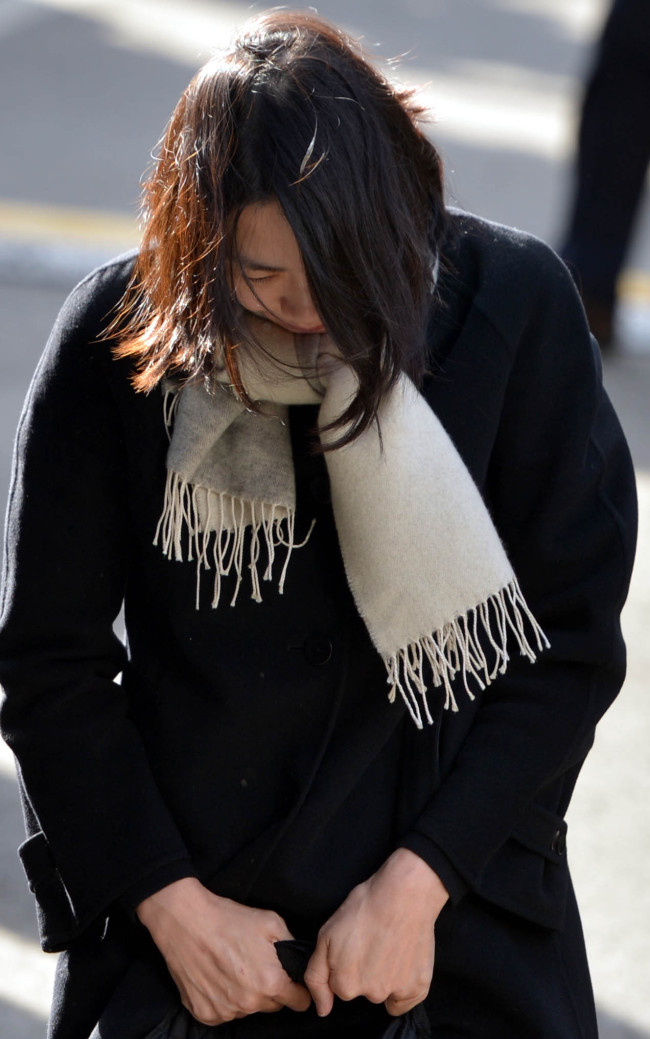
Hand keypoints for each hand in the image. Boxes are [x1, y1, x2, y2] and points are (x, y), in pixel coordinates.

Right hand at [136, 878, 310, 1025]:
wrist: (187, 921)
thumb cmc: (229, 919)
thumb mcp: (271, 922)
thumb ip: (291, 946)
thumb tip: (298, 963)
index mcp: (270, 982)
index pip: (299, 1002)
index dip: (298, 991)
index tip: (292, 983)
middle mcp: (249, 1003)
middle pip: (272, 1006)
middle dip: (270, 989)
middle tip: (256, 965)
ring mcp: (226, 1011)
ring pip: (248, 1009)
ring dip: (246, 995)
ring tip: (233, 967)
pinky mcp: (205, 1014)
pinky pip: (224, 1013)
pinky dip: (224, 1000)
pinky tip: (218, 977)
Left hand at [304, 848, 448, 1017]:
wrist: (403, 894)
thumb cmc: (364, 908)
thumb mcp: (326, 935)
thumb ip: (317, 976)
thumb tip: (322, 1010)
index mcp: (345, 984)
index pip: (340, 986)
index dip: (345, 964)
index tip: (355, 945)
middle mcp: (370, 994)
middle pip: (362, 990)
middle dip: (364, 971)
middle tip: (372, 942)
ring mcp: (396, 992)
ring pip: (383, 991)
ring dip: (384, 976)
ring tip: (389, 944)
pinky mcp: (418, 987)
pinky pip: (405, 1000)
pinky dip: (403, 986)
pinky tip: (402, 960)